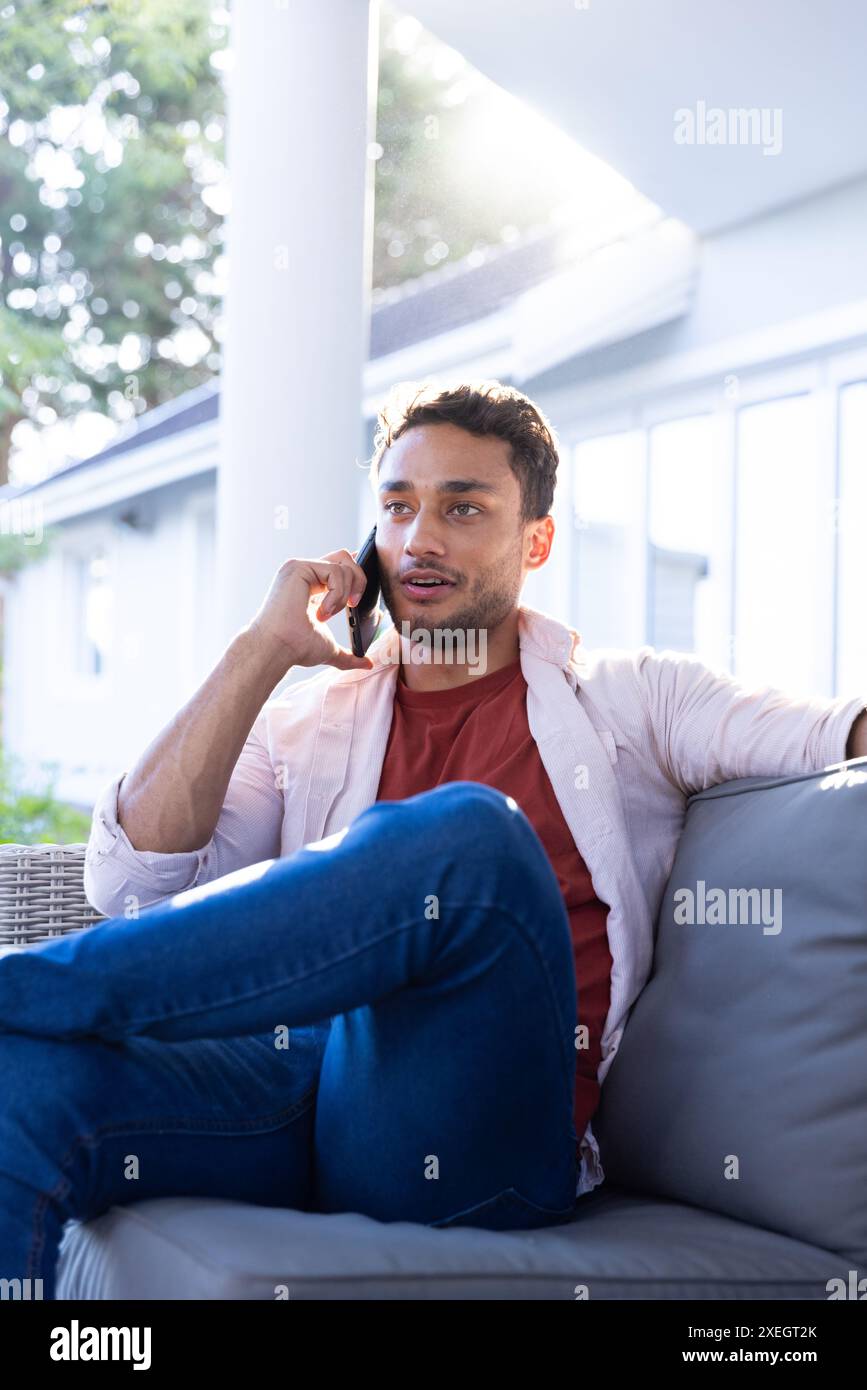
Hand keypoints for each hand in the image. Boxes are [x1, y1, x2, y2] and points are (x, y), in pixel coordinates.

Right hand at [246, 549, 374, 671]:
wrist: (277, 649)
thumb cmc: (295, 648)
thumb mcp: (329, 648)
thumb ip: (348, 654)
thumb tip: (368, 664)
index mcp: (311, 586)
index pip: (338, 566)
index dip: (356, 570)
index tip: (360, 591)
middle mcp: (305, 573)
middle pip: (345, 557)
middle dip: (359, 580)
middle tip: (352, 605)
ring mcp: (300, 568)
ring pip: (343, 564)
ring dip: (344, 594)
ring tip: (327, 614)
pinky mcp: (298, 567)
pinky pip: (335, 571)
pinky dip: (336, 594)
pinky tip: (322, 612)